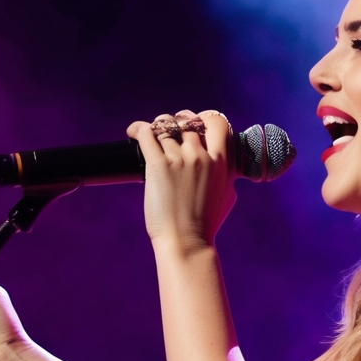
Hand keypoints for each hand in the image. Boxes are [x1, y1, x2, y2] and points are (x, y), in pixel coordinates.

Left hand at [128, 109, 236, 248]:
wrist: (187, 242)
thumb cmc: (206, 225)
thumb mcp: (227, 196)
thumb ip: (227, 176)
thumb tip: (225, 169)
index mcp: (221, 161)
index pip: (216, 122)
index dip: (203, 118)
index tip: (193, 125)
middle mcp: (201, 156)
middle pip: (187, 122)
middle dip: (176, 122)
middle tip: (167, 129)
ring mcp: (179, 159)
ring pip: (164, 126)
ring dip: (156, 127)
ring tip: (148, 134)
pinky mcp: (158, 166)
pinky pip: (146, 134)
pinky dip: (138, 130)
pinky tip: (133, 133)